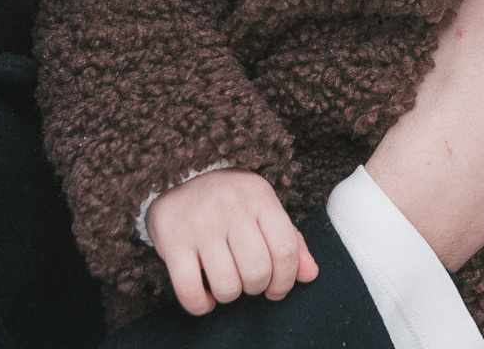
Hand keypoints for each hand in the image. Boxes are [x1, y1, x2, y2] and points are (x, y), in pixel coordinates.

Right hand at [147, 169, 318, 314]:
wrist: (178, 177)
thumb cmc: (230, 202)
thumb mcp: (263, 209)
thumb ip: (291, 241)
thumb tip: (310, 274)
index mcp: (259, 196)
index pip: (286, 248)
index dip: (286, 279)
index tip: (276, 289)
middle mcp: (230, 206)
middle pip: (257, 270)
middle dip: (256, 287)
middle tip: (248, 282)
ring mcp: (199, 223)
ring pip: (226, 284)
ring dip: (229, 295)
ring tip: (226, 284)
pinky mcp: (172, 241)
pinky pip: (190, 291)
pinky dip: (201, 304)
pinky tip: (206, 296)